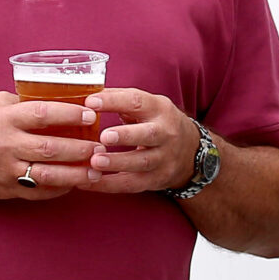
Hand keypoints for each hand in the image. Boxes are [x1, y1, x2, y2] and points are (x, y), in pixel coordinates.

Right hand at [0, 91, 100, 200]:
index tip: (91, 115)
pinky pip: (37, 193)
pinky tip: (73, 184)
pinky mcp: (5, 189)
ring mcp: (5, 170)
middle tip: (102, 148)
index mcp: (4, 119)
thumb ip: (23, 104)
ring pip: (47, 175)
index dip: (70, 115)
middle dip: (81, 149)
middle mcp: (5, 144)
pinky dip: (58, 189)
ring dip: (75, 174)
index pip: (43, 114)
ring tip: (96, 171)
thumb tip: (57, 100)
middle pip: (50, 147)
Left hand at [77, 88, 198, 194]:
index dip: (114, 101)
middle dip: (125, 136)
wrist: (190, 152)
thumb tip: (89, 94)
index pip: (137, 101)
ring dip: (117, 163)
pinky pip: (132, 184)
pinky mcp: (157, 179)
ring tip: (94, 162)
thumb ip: (121, 99)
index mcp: (159, 109)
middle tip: (104, 136)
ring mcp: (164, 158)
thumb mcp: (147, 106)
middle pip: (147, 134)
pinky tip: (89, 181)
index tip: (91, 101)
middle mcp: (165, 133)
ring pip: (142, 162)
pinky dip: (109, 185)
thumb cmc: (157, 123)